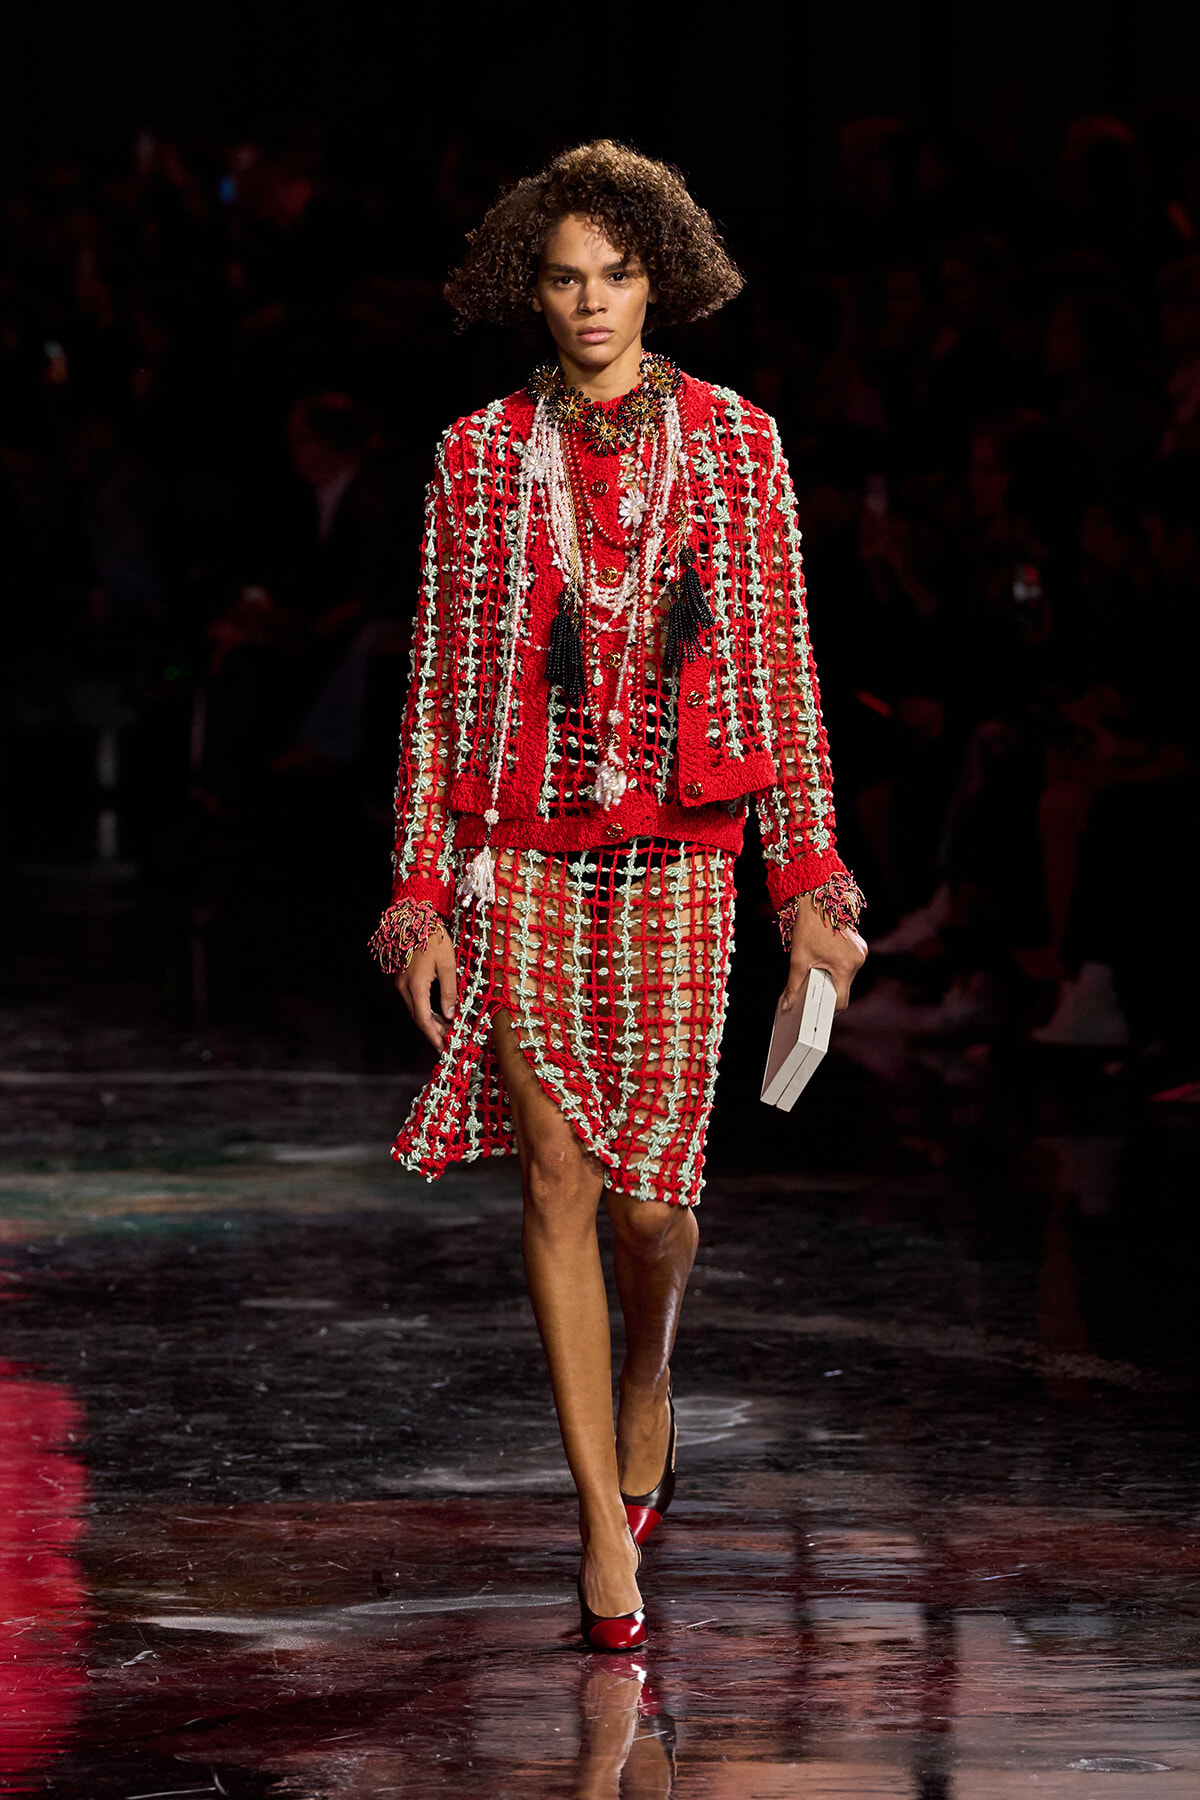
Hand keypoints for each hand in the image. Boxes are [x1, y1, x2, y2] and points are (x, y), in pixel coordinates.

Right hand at [395, 929, 457, 1051]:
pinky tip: (438, 1014)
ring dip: (431, 1022)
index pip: (424, 1020)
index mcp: (416, 986)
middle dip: (434, 1033)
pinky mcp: (403, 978)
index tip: (444, 1049)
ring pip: (416, 1010)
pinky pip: (414, 1001)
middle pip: (418, 1018)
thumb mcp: (447, 964)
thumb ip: (448, 991)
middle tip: (450, 1043)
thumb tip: (449, 1015)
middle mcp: (404, 987)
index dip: (434, 1036)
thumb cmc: (433, 938)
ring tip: (448, 1031)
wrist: (414, 918)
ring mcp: (401, 983)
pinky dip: (426, 1011)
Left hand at [781, 894, 866, 1012]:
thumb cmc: (808, 928)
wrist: (817, 902)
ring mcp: (861, 952)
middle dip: (829, 987)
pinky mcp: (861, 947)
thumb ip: (793, 985)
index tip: (821, 1011)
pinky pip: (851, 964)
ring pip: (848, 976)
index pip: (841, 999)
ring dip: (834, 975)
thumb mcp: (798, 959)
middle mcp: (858, 960)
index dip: (830, 1009)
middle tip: (814, 980)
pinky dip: (840, 965)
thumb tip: (788, 1003)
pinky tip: (828, 956)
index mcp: (845, 965)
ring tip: (820, 963)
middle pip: (844, 987)